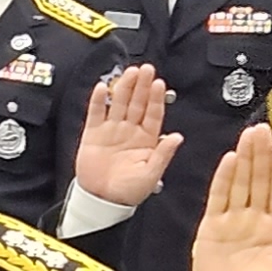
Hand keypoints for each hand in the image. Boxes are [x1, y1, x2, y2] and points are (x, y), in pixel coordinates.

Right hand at [72, 65, 182, 206]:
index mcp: (147, 139)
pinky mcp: (93, 134)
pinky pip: (96, 113)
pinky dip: (98, 100)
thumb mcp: (151, 174)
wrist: (102, 200)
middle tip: (146, 70)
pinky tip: (103, 88)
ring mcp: (112, 130)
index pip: (153, 113)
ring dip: (124, 88)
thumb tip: (178, 137)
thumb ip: (163, 154)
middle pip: (137, 103)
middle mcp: (130, 131)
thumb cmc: (128, 191)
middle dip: (142, 86)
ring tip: (130, 73)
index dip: (156, 98)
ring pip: (119, 103)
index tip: (159, 84)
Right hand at [182, 124, 271, 270]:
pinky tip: (230, 160)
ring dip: (245, 159)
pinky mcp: (212, 227)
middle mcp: (257, 220)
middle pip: (261, 179)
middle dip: (263, 154)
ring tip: (248, 135)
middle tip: (262, 129)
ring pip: (241, 182)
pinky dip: (224, 178)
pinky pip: (219, 197)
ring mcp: (234, 221)